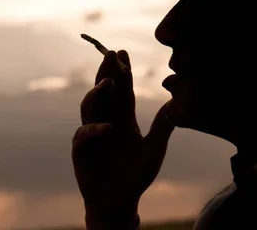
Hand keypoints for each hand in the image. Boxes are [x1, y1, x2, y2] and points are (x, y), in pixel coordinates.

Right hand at [72, 50, 173, 226]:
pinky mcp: (82, 151)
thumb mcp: (154, 149)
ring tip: (108, 83)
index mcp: (124, 118)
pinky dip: (94, 130)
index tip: (123, 52)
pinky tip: (107, 127)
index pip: (123, 90)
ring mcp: (92, 134)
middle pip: (104, 91)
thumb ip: (162, 127)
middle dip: (106, 72)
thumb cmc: (137, 175)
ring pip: (90, 106)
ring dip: (98, 93)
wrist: (119, 202)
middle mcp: (106, 120)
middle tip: (111, 54)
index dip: (123, 72)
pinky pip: (84, 135)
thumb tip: (175, 103)